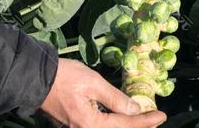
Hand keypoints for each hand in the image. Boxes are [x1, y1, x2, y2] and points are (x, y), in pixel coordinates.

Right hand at [40, 59, 166, 127]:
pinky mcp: (74, 124)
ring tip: (145, 122)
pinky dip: (115, 125)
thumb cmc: (65, 76)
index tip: (162, 115)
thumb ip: (115, 98)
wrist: (36, 78)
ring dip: (128, 127)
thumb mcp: (94, 83)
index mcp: (90, 123)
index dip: (146, 121)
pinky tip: (124, 119)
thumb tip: (135, 110)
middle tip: (157, 120)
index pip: (125, 124)